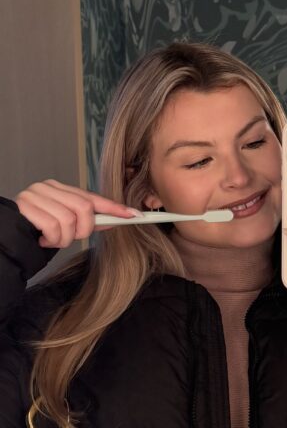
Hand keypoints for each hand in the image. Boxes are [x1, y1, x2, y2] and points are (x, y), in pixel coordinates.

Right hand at [13, 180, 137, 248]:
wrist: (7, 235)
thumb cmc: (37, 229)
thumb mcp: (65, 224)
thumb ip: (87, 221)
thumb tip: (114, 221)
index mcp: (60, 189)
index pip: (92, 197)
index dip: (114, 207)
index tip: (134, 215)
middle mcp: (49, 188)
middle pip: (84, 208)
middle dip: (83, 230)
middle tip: (71, 237)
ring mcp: (36, 195)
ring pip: (69, 220)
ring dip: (64, 239)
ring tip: (52, 239)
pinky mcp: (26, 206)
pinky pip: (53, 227)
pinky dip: (52, 240)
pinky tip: (43, 239)